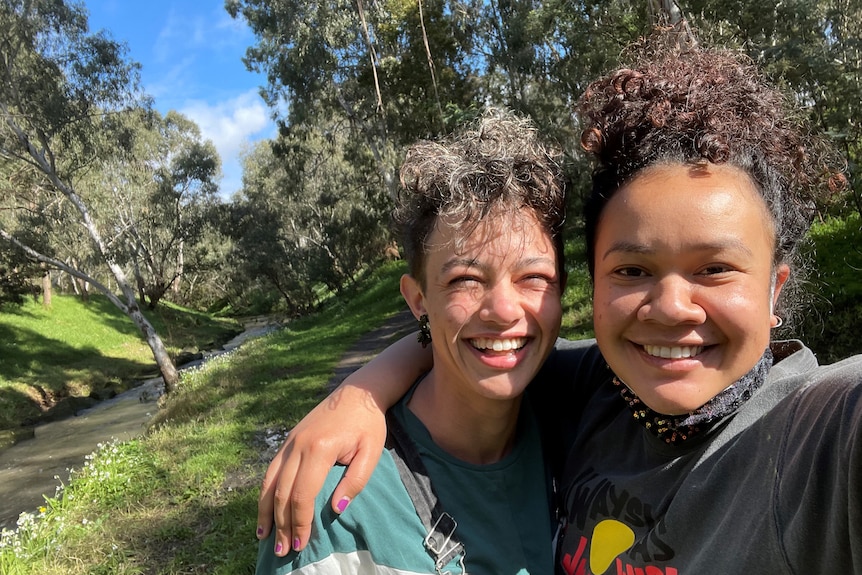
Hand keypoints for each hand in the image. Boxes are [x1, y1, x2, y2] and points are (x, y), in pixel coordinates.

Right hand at [256, 383, 386, 555]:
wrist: (358, 392)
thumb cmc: (368, 423)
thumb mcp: (372, 452)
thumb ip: (355, 481)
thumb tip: (335, 511)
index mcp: (319, 449)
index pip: (302, 494)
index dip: (300, 522)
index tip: (302, 544)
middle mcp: (298, 445)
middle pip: (282, 492)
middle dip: (281, 525)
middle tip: (284, 551)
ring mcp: (290, 441)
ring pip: (270, 482)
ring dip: (266, 512)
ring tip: (265, 537)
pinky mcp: (289, 440)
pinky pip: (271, 470)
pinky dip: (265, 492)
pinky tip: (265, 509)